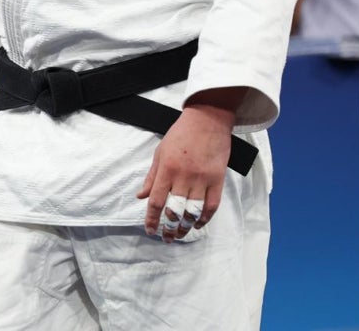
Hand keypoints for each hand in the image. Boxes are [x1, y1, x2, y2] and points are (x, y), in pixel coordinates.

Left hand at [137, 102, 234, 242]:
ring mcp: (202, 178)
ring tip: (180, 234)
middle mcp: (184, 176)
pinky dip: (205, 218)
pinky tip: (197, 224)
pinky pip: (212, 205)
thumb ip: (152, 177)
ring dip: (185, 226)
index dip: (152, 219)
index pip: (157, 201)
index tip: (150, 230)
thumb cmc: (181, 134)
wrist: (208, 119)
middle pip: (175, 210)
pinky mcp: (218, 179)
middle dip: (169, 228)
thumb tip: (141, 196)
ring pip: (193, 211)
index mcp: (167, 169)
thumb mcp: (160, 152)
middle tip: (166, 238)